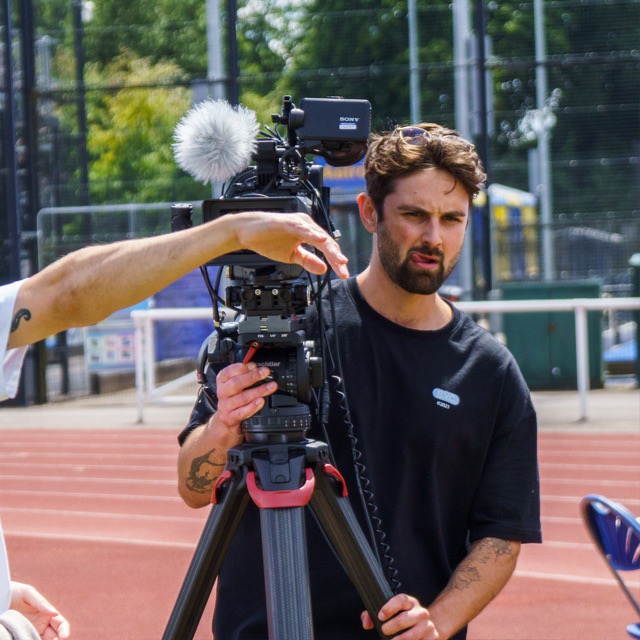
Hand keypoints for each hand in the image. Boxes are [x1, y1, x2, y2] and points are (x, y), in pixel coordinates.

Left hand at [10, 582, 69, 639]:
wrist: (2, 598)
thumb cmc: (16, 593)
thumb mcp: (28, 594)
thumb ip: (42, 603)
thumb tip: (56, 612)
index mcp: (48, 614)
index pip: (61, 624)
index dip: (64, 631)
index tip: (64, 637)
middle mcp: (42, 625)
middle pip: (54, 636)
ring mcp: (32, 631)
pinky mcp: (22, 636)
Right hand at [208, 361, 276, 439]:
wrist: (226, 420)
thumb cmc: (233, 399)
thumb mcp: (236, 385)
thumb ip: (245, 375)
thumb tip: (256, 367)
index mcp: (222, 382)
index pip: (227, 372)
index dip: (241, 368)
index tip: (254, 365)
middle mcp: (222, 393)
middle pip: (236, 383)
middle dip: (252, 377)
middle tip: (265, 373)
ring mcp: (225, 406)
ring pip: (242, 397)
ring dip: (258, 391)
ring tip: (270, 387)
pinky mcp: (229, 418)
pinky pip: (241, 412)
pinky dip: (252, 407)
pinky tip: (261, 401)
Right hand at [231, 212, 348, 277]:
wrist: (246, 233)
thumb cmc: (268, 240)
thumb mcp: (292, 256)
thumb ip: (308, 261)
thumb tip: (324, 269)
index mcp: (309, 233)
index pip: (326, 248)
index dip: (335, 261)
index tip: (343, 274)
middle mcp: (306, 226)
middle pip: (326, 242)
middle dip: (336, 257)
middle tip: (344, 269)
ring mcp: (297, 223)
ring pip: (317, 236)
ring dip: (328, 247)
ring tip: (338, 258)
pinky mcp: (287, 222)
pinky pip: (301, 228)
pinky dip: (311, 233)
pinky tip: (320, 240)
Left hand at [361, 593, 437, 639]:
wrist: (428, 627)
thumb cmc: (404, 619)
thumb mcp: (393, 612)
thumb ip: (374, 615)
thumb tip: (366, 622)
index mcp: (410, 602)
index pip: (401, 600)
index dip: (389, 607)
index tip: (380, 616)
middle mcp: (421, 612)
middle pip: (403, 619)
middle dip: (390, 627)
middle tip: (383, 631)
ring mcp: (428, 626)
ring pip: (410, 636)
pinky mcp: (432, 638)